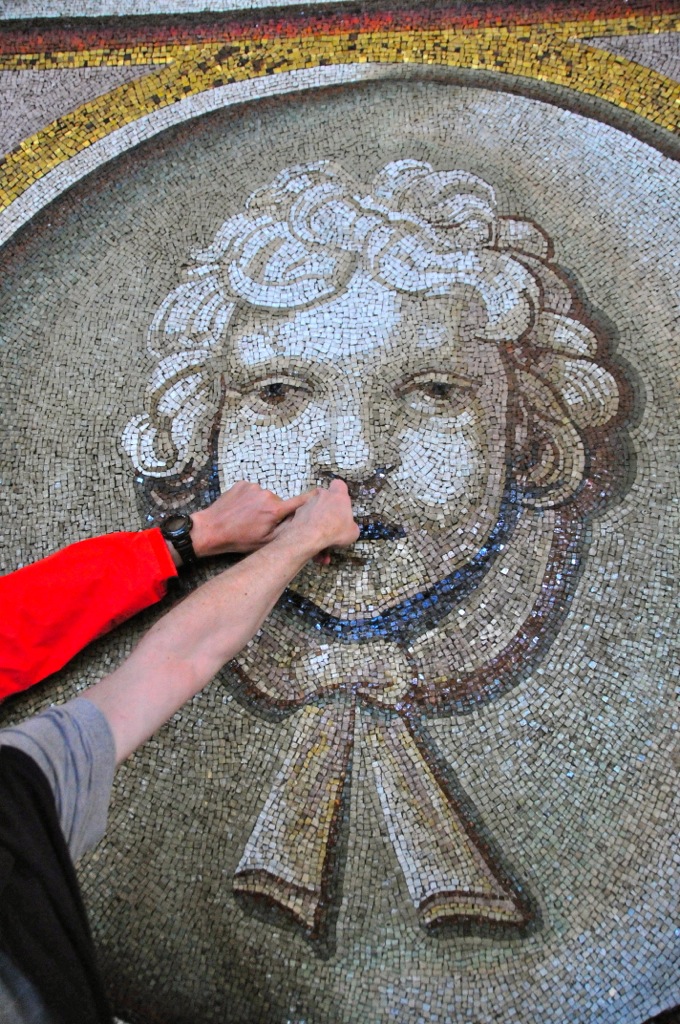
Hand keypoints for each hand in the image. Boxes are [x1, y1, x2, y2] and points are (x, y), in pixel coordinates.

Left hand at [189, 482, 312, 557]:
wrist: (212, 530)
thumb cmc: (239, 539)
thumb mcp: (267, 542)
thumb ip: (288, 531)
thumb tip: (303, 524)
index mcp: (275, 510)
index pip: (300, 502)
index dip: (311, 499)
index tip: (321, 495)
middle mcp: (267, 495)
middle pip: (279, 503)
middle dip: (275, 512)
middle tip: (261, 525)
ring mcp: (253, 488)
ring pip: (265, 497)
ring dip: (261, 506)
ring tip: (248, 518)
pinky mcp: (242, 484)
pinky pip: (252, 492)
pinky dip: (250, 499)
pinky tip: (241, 510)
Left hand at [274, 479, 358, 560]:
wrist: (311, 536)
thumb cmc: (336, 530)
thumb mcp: (353, 532)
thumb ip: (351, 526)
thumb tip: (349, 528)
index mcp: (338, 496)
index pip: (339, 485)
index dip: (340, 492)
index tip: (341, 502)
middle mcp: (322, 495)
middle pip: (325, 495)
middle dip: (327, 505)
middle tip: (331, 519)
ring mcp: (308, 502)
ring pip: (313, 505)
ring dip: (316, 514)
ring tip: (320, 531)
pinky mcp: (297, 512)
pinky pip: (304, 516)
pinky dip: (307, 523)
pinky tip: (311, 535)